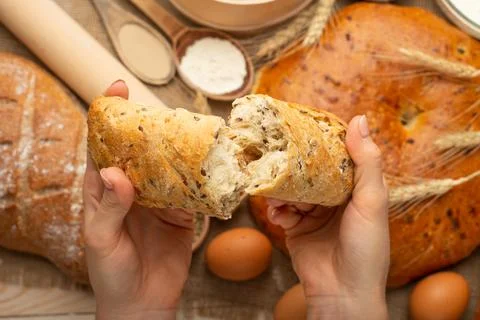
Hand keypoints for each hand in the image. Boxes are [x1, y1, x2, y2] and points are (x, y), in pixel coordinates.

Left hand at [83, 80, 192, 319]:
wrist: (142, 303)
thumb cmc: (111, 273)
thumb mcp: (101, 239)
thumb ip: (110, 206)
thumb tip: (117, 171)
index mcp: (103, 191)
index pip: (101, 147)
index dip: (106, 117)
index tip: (117, 90)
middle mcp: (131, 190)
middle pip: (139, 149)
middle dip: (148, 126)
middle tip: (164, 108)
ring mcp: (157, 200)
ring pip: (167, 166)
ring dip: (178, 148)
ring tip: (191, 128)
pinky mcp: (180, 214)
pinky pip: (191, 191)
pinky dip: (200, 178)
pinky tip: (209, 164)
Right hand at [267, 115, 388, 319]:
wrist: (343, 293)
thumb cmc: (366, 248)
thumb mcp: (372, 201)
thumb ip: (366, 161)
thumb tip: (360, 119)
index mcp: (356, 188)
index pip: (338, 155)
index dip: (321, 141)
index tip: (302, 126)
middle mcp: (334, 197)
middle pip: (310, 170)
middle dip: (295, 166)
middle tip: (278, 156)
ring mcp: (313, 212)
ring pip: (292, 188)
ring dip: (282, 190)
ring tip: (279, 197)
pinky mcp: (295, 228)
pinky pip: (281, 210)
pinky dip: (277, 210)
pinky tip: (279, 216)